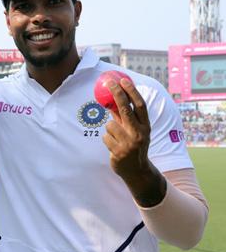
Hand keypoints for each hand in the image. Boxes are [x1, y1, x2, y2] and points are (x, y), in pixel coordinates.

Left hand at [102, 77, 165, 205]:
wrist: (137, 171)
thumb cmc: (133, 146)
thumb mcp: (134, 131)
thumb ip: (124, 116)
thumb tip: (113, 98)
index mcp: (146, 127)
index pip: (139, 106)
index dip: (132, 92)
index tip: (123, 80)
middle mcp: (139, 133)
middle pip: (125, 109)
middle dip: (117, 94)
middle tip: (108, 83)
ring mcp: (129, 143)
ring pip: (110, 125)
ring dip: (110, 130)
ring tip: (117, 139)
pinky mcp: (118, 151)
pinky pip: (105, 137)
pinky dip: (107, 140)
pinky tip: (114, 147)